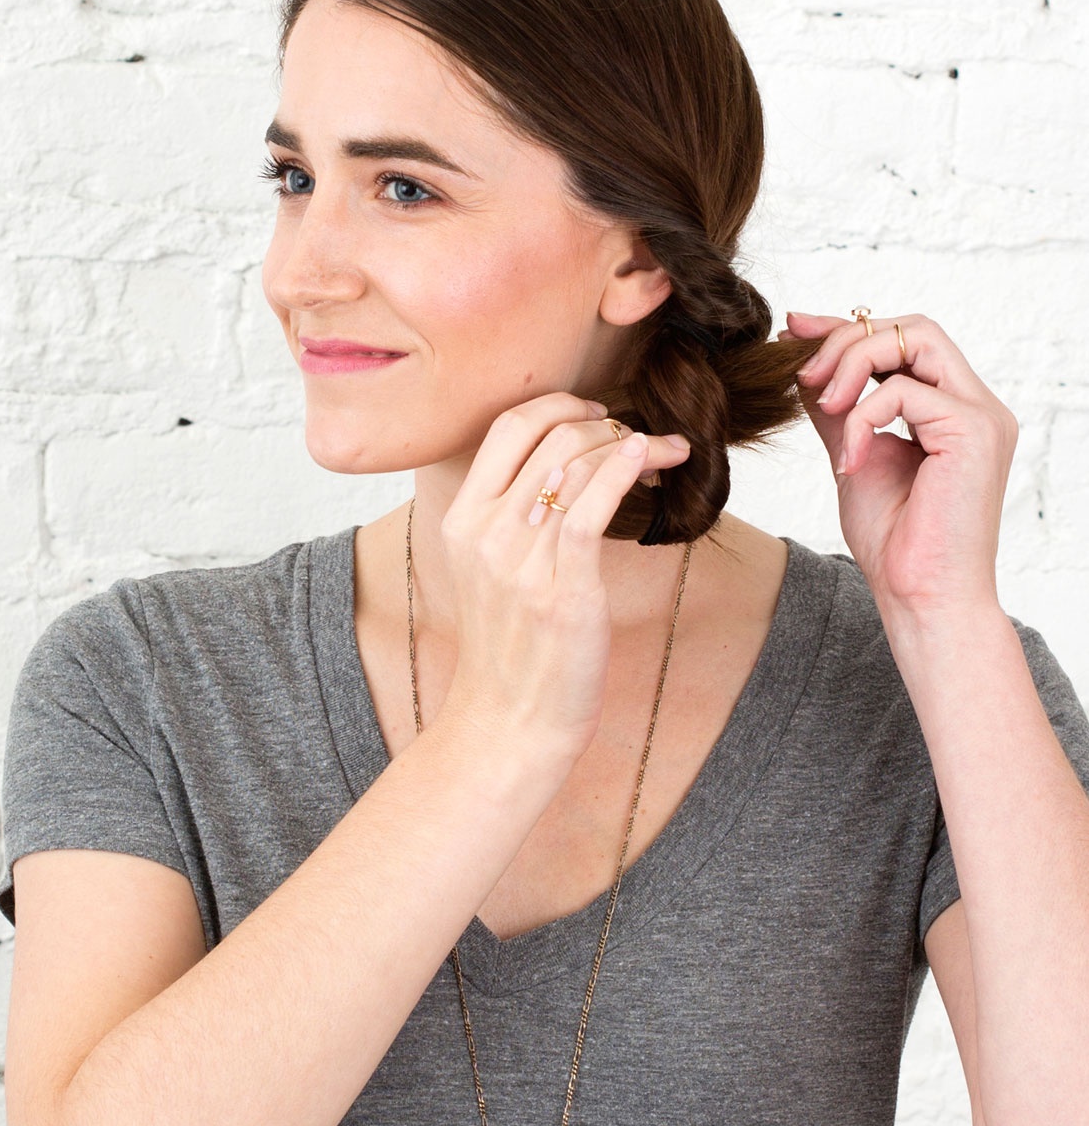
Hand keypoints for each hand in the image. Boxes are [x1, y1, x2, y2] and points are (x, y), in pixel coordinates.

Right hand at [438, 392, 691, 756]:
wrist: (510, 720)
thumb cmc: (511, 647)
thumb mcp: (489, 571)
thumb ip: (511, 517)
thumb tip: (564, 466)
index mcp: (461, 520)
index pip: (507, 428)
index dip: (557, 405)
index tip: (594, 413)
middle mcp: (486, 533)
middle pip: (550, 436)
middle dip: (603, 421)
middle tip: (635, 434)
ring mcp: (522, 561)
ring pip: (578, 464)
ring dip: (631, 443)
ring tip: (664, 450)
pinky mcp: (564, 590)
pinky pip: (594, 506)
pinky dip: (626, 470)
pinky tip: (651, 460)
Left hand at [781, 311, 1018, 618]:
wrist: (920, 598)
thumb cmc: (895, 543)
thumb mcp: (854, 457)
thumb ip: (839, 410)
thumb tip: (805, 365)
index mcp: (954, 409)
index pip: (905, 341)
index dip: (848, 328)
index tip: (795, 328)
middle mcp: (976, 404)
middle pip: (913, 326)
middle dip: (848, 340)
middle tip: (803, 373)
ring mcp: (982, 414)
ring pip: (915, 338)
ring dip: (853, 363)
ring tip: (824, 406)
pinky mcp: (974, 430)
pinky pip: (903, 390)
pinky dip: (862, 417)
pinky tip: (849, 462)